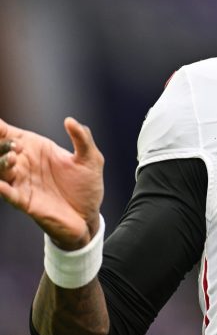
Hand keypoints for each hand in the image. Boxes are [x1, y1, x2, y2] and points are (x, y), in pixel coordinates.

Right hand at [0, 117, 103, 250]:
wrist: (88, 214)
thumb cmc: (86, 185)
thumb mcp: (91, 158)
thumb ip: (82, 138)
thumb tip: (70, 120)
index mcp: (37, 149)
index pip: (11, 135)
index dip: (1, 128)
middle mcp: (25, 164)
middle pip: (1, 151)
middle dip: (2, 145)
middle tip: (15, 146)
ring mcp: (22, 182)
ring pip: (1, 171)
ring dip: (2, 164)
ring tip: (12, 158)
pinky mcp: (25, 201)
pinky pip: (9, 194)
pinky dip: (3, 189)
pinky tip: (1, 185)